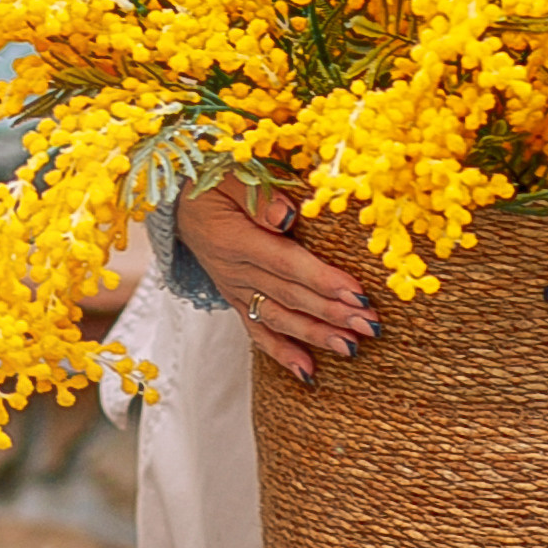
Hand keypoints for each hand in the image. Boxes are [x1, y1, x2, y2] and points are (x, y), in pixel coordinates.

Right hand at [177, 183, 376, 382]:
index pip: (285, 263)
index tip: (357, 293)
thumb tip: (288, 218)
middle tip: (370, 325)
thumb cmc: (209, 182)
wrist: (178, 203)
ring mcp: (234, 290)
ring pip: (278, 319)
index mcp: (234, 238)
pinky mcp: (235, 301)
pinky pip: (258, 332)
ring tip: (353, 349)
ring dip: (316, 336)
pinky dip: (282, 354)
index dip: (321, 279)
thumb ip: (258, 194)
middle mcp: (234, 271)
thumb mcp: (229, 174)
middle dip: (331, 313)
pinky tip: (308, 373)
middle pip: (289, 295)